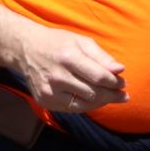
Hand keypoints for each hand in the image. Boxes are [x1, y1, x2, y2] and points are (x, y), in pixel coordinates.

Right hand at [14, 24, 128, 113]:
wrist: (26, 49)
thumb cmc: (59, 43)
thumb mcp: (82, 41)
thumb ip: (102, 57)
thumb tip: (120, 70)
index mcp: (69, 58)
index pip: (99, 77)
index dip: (114, 83)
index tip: (123, 83)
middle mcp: (58, 77)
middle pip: (93, 93)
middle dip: (112, 95)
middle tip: (123, 95)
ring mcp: (49, 92)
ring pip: (84, 105)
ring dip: (102, 102)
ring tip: (112, 98)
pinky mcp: (44, 101)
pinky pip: (72, 109)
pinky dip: (86, 106)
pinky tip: (95, 100)